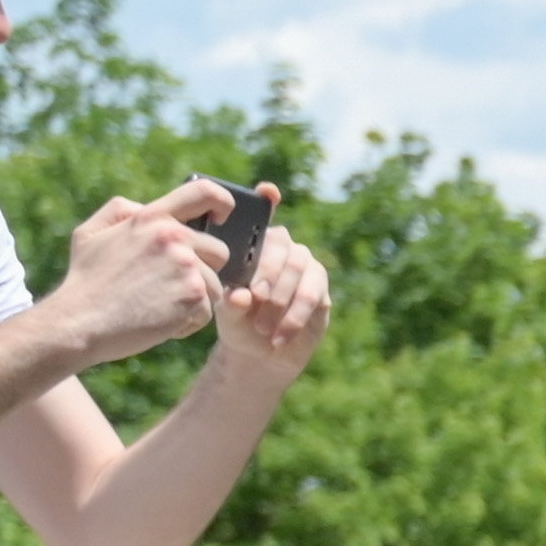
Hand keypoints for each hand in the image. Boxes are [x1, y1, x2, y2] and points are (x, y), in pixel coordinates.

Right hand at [41, 189, 229, 367]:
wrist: (79, 322)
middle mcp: (172, 236)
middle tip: (166, 286)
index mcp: (150, 217)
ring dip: (193, 299)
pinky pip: (208, 310)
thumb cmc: (86, 280)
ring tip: (157, 304)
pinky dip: (188, 321)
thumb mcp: (90, 233)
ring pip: (216, 284)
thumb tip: (146, 207)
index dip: (223, 203)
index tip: (222, 218)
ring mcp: (185, 265)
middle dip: (202, 270)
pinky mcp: (193, 295)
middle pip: (219, 251)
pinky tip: (159, 321)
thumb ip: (121, 212)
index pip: (204, 192)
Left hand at [211, 212, 331, 375]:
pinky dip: (295, 316)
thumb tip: (241, 295)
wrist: (262, 353)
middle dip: (269, 271)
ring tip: (263, 328)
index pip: (260, 215)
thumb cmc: (237, 325)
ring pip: (300, 268)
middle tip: (256, 298)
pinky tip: (280, 336)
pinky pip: (313, 294)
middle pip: (282, 245)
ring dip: (282, 299)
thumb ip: (229, 303)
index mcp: (252, 245)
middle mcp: (281, 249)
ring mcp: (304, 266)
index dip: (267, 199)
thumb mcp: (224, 315)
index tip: (267, 192)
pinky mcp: (321, 288)